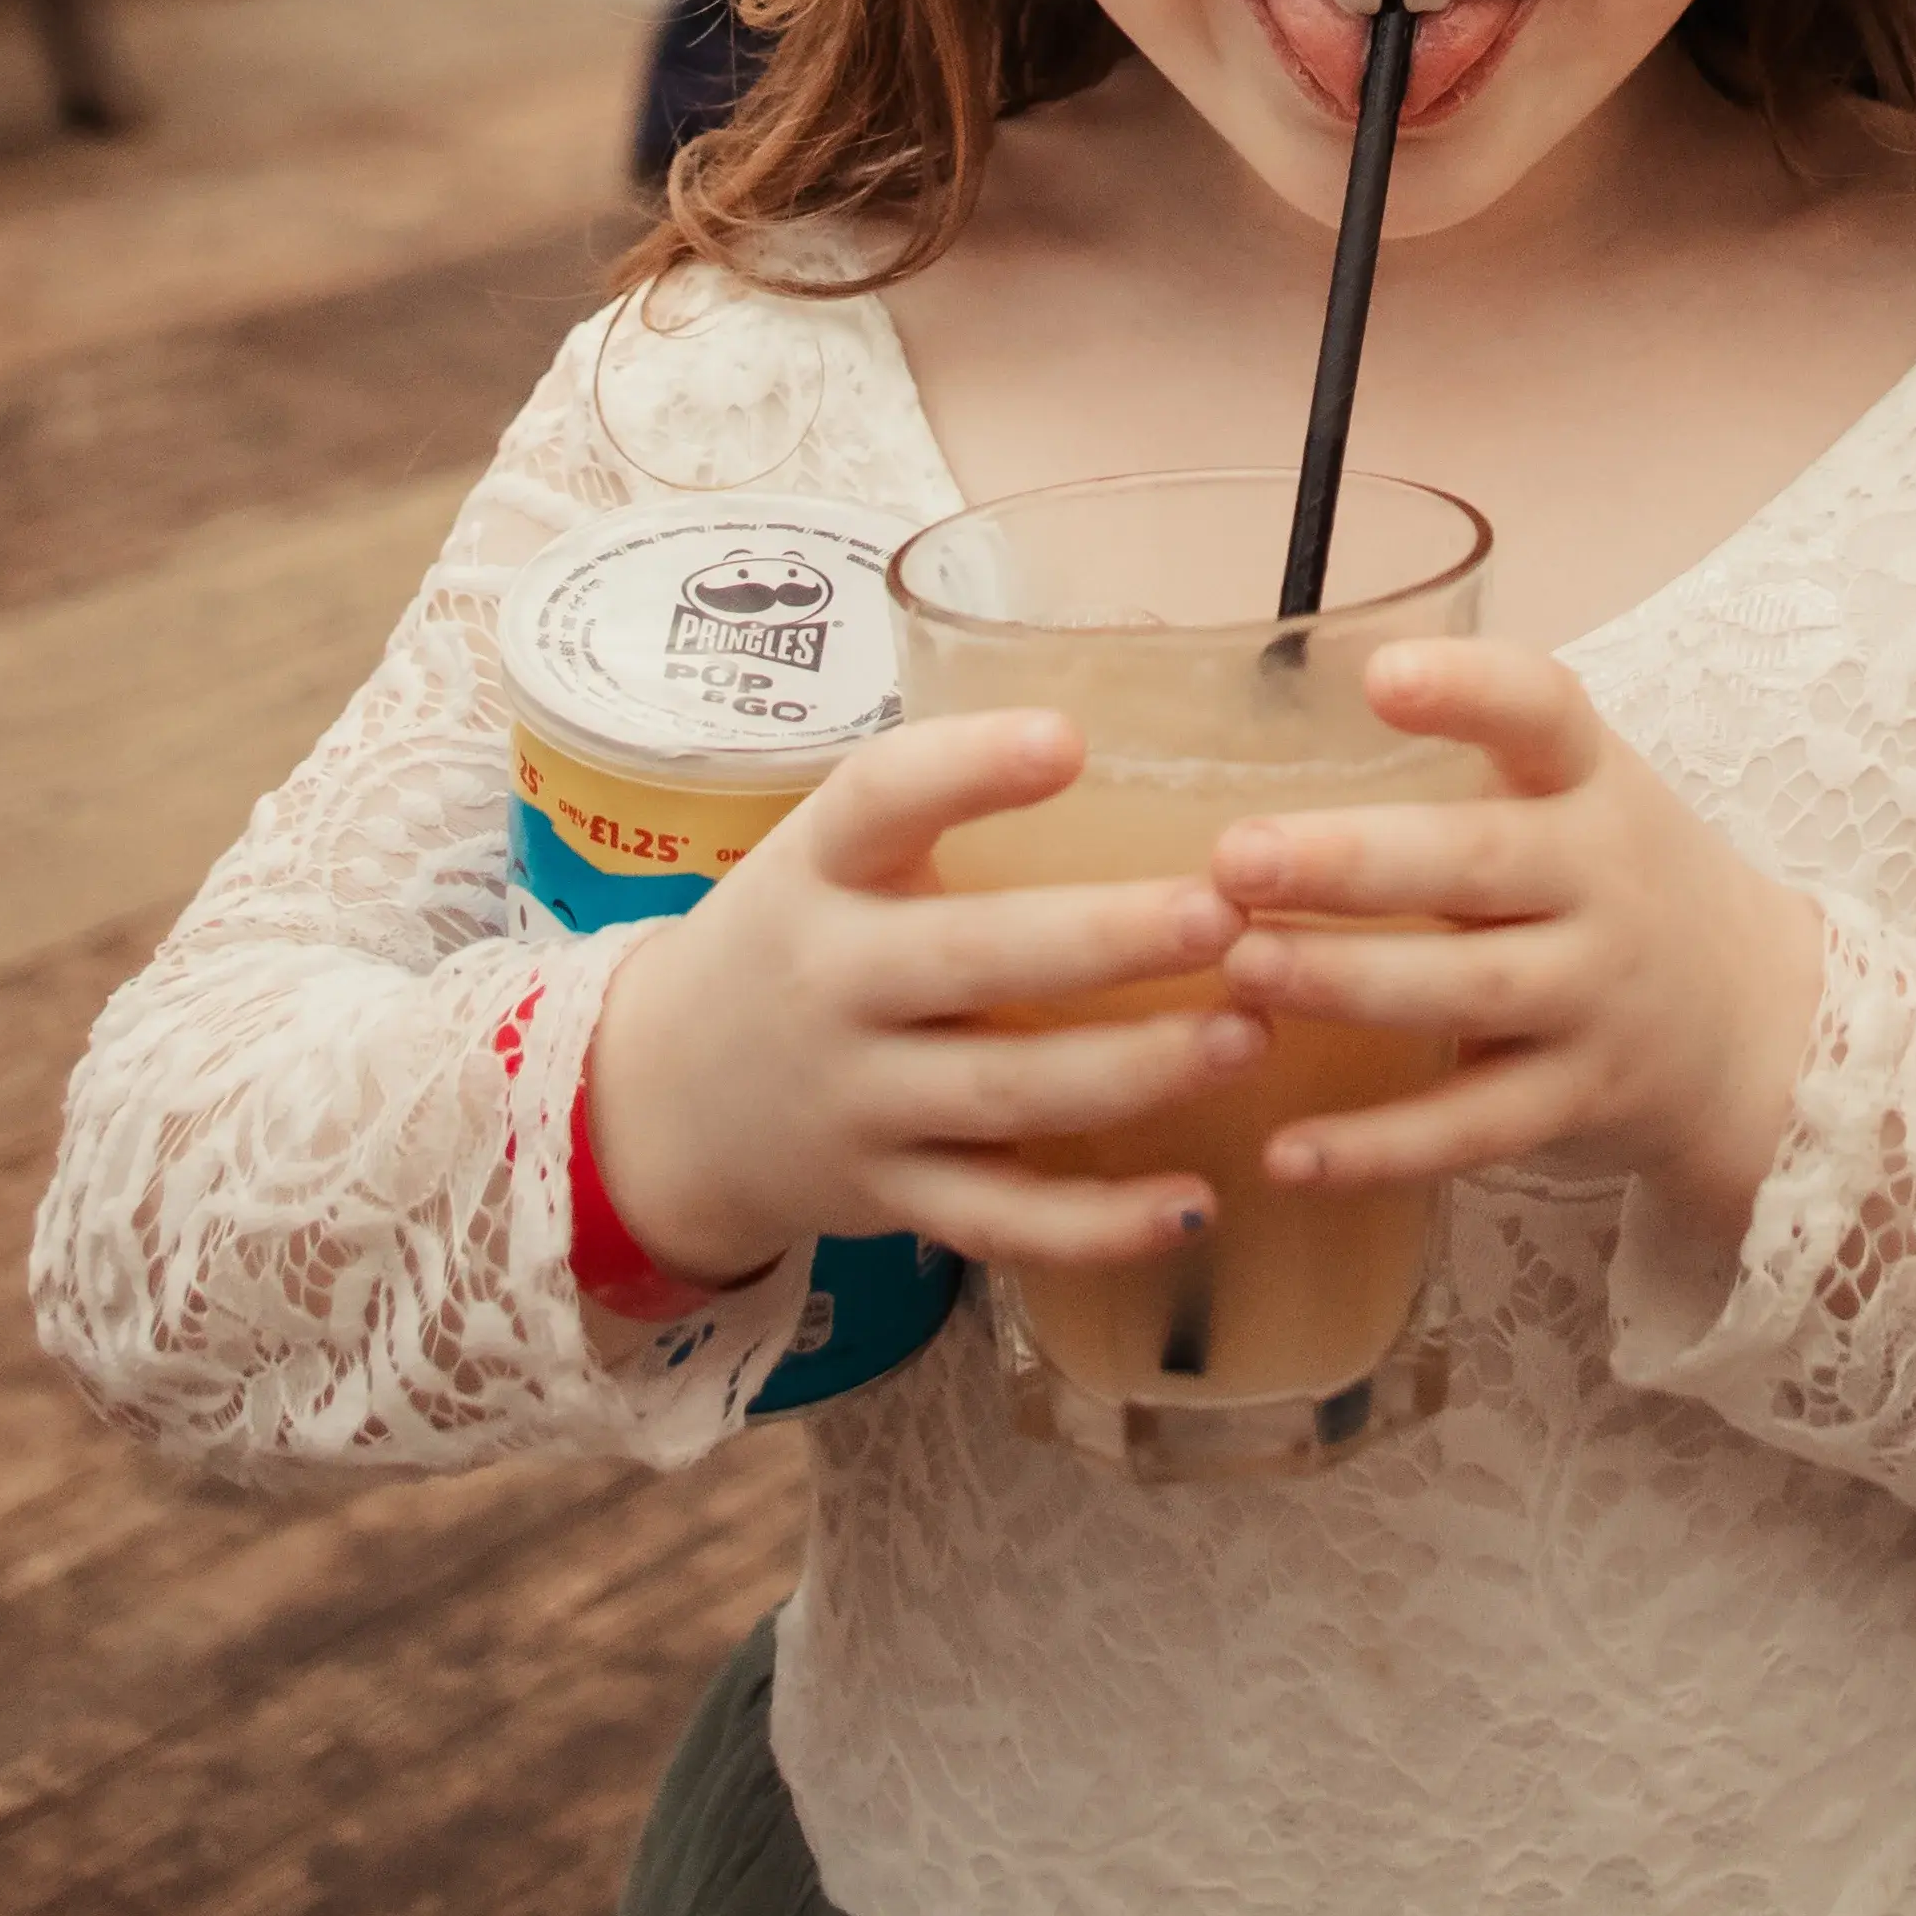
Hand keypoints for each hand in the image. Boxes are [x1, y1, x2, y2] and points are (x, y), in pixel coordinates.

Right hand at [583, 709, 1259, 1291]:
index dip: (967, 767)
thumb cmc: (800, 940)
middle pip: (969, 960)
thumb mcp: (829, 855)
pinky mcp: (891, 1199)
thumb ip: (945, 801)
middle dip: (1102, 939)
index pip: (874, 800)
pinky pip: (1001, 1222)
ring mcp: (859, 1101)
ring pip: (1005, 1095)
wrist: (665, 1102)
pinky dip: (1098, 1226)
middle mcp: (832, 982)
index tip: (1069, 739)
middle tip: (1223, 912)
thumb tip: (1144, 689)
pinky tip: (1195, 1205)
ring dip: (1134, 1069)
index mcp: (818, 870)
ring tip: (1249, 1035)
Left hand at [1211, 643, 1827, 1261]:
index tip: (1382, 676)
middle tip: (1238, 858)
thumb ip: (1469, 759)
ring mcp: (1598, 996)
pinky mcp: (1581, 1099)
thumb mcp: (1580, 795)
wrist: (1758, 1023)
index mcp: (1592, 783)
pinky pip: (1475, 1128)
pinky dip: (1381, 1148)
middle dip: (1355, 861)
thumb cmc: (1616, 882)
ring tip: (1242, 969)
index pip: (1545, 713)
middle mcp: (1605, 882)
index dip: (1469, 690)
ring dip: (1352, 982)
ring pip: (1472, 990)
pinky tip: (1288, 1154)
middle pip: (1482, 862)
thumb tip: (1269, 716)